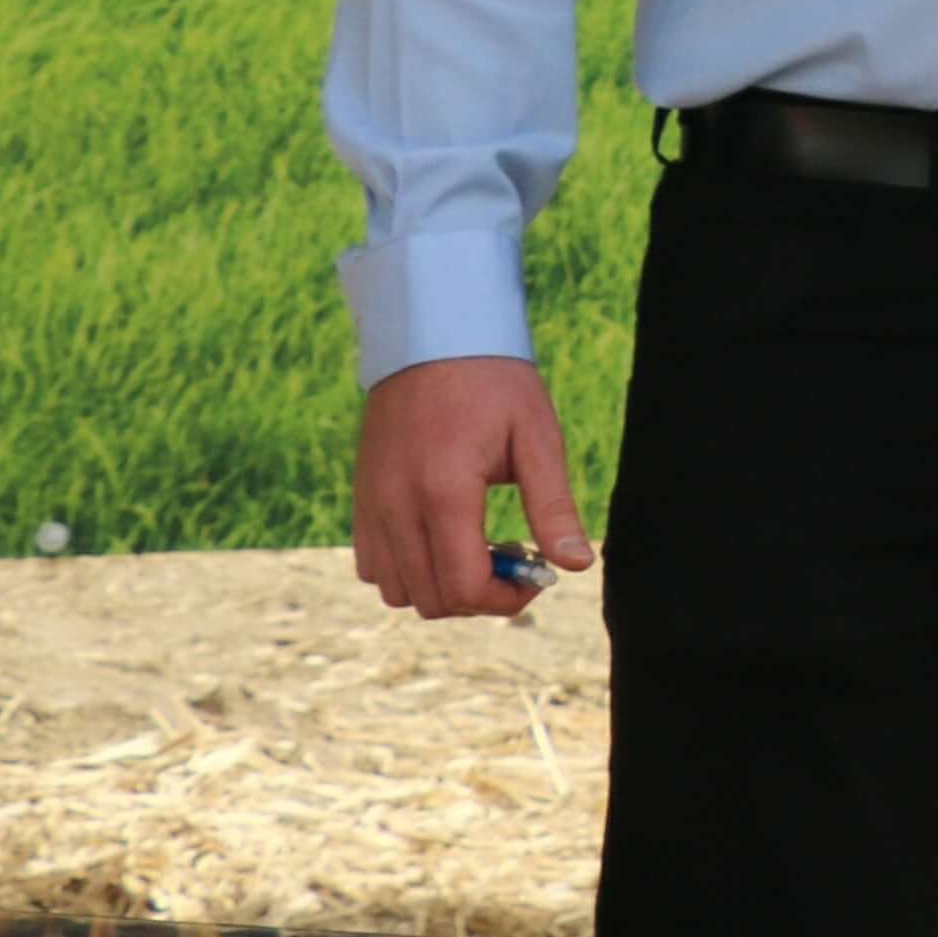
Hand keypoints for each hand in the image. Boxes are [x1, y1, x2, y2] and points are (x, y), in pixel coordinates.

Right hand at [348, 356, 587, 621]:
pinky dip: (408, 570)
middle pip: (430, 599)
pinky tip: (445, 537)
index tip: (538, 576)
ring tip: (480, 546)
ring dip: (441, 586)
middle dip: (479, 596)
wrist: (432, 337)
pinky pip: (372, 565)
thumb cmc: (493, 381)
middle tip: (516, 558)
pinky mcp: (360, 499)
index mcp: (443, 492)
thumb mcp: (537, 437)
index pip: (462, 586)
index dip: (506, 599)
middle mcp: (395, 506)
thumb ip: (553, 506)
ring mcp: (370, 505)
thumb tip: (576, 565)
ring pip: (396, 590)